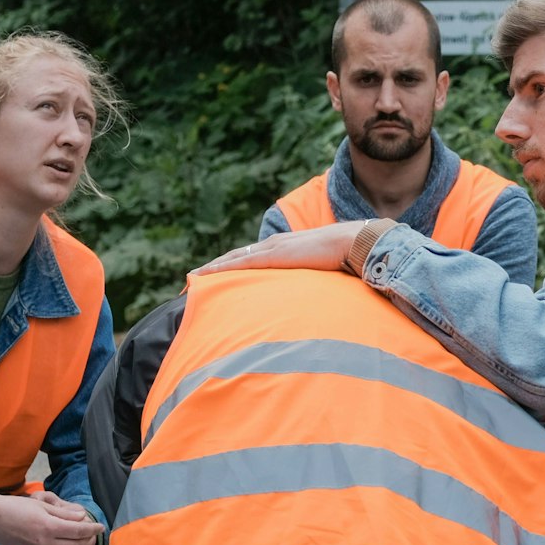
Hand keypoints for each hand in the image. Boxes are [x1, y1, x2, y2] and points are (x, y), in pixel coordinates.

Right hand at [0, 490, 102, 544]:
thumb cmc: (16, 508)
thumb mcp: (42, 506)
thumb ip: (64, 514)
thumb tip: (82, 518)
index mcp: (48, 527)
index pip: (78, 531)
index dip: (92, 529)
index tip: (101, 526)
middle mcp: (45, 543)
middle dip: (88, 540)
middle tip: (94, 534)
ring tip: (84, 541)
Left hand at [191, 223, 366, 275]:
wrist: (354, 242)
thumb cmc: (346, 258)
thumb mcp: (323, 273)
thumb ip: (313, 282)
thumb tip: (314, 302)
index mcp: (284, 248)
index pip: (251, 258)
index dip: (232, 267)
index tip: (215, 278)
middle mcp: (273, 244)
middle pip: (235, 257)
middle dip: (212, 269)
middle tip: (191, 282)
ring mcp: (271, 248)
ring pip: (231, 259)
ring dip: (209, 270)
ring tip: (190, 281)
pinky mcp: (273, 255)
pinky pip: (238, 263)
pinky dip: (218, 269)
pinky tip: (202, 276)